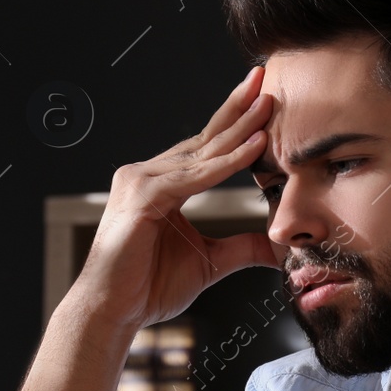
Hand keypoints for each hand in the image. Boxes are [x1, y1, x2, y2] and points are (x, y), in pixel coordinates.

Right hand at [73, 66, 277, 330]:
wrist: (111, 313)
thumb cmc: (147, 288)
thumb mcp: (209, 262)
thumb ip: (242, 248)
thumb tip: (278, 247)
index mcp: (159, 184)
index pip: (204, 148)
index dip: (235, 124)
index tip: (264, 100)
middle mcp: (145, 175)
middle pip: (202, 139)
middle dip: (237, 108)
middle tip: (266, 78)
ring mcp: (140, 182)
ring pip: (200, 154)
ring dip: (238, 129)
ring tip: (268, 105)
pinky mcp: (141, 198)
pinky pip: (193, 178)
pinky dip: (226, 164)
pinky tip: (253, 147)